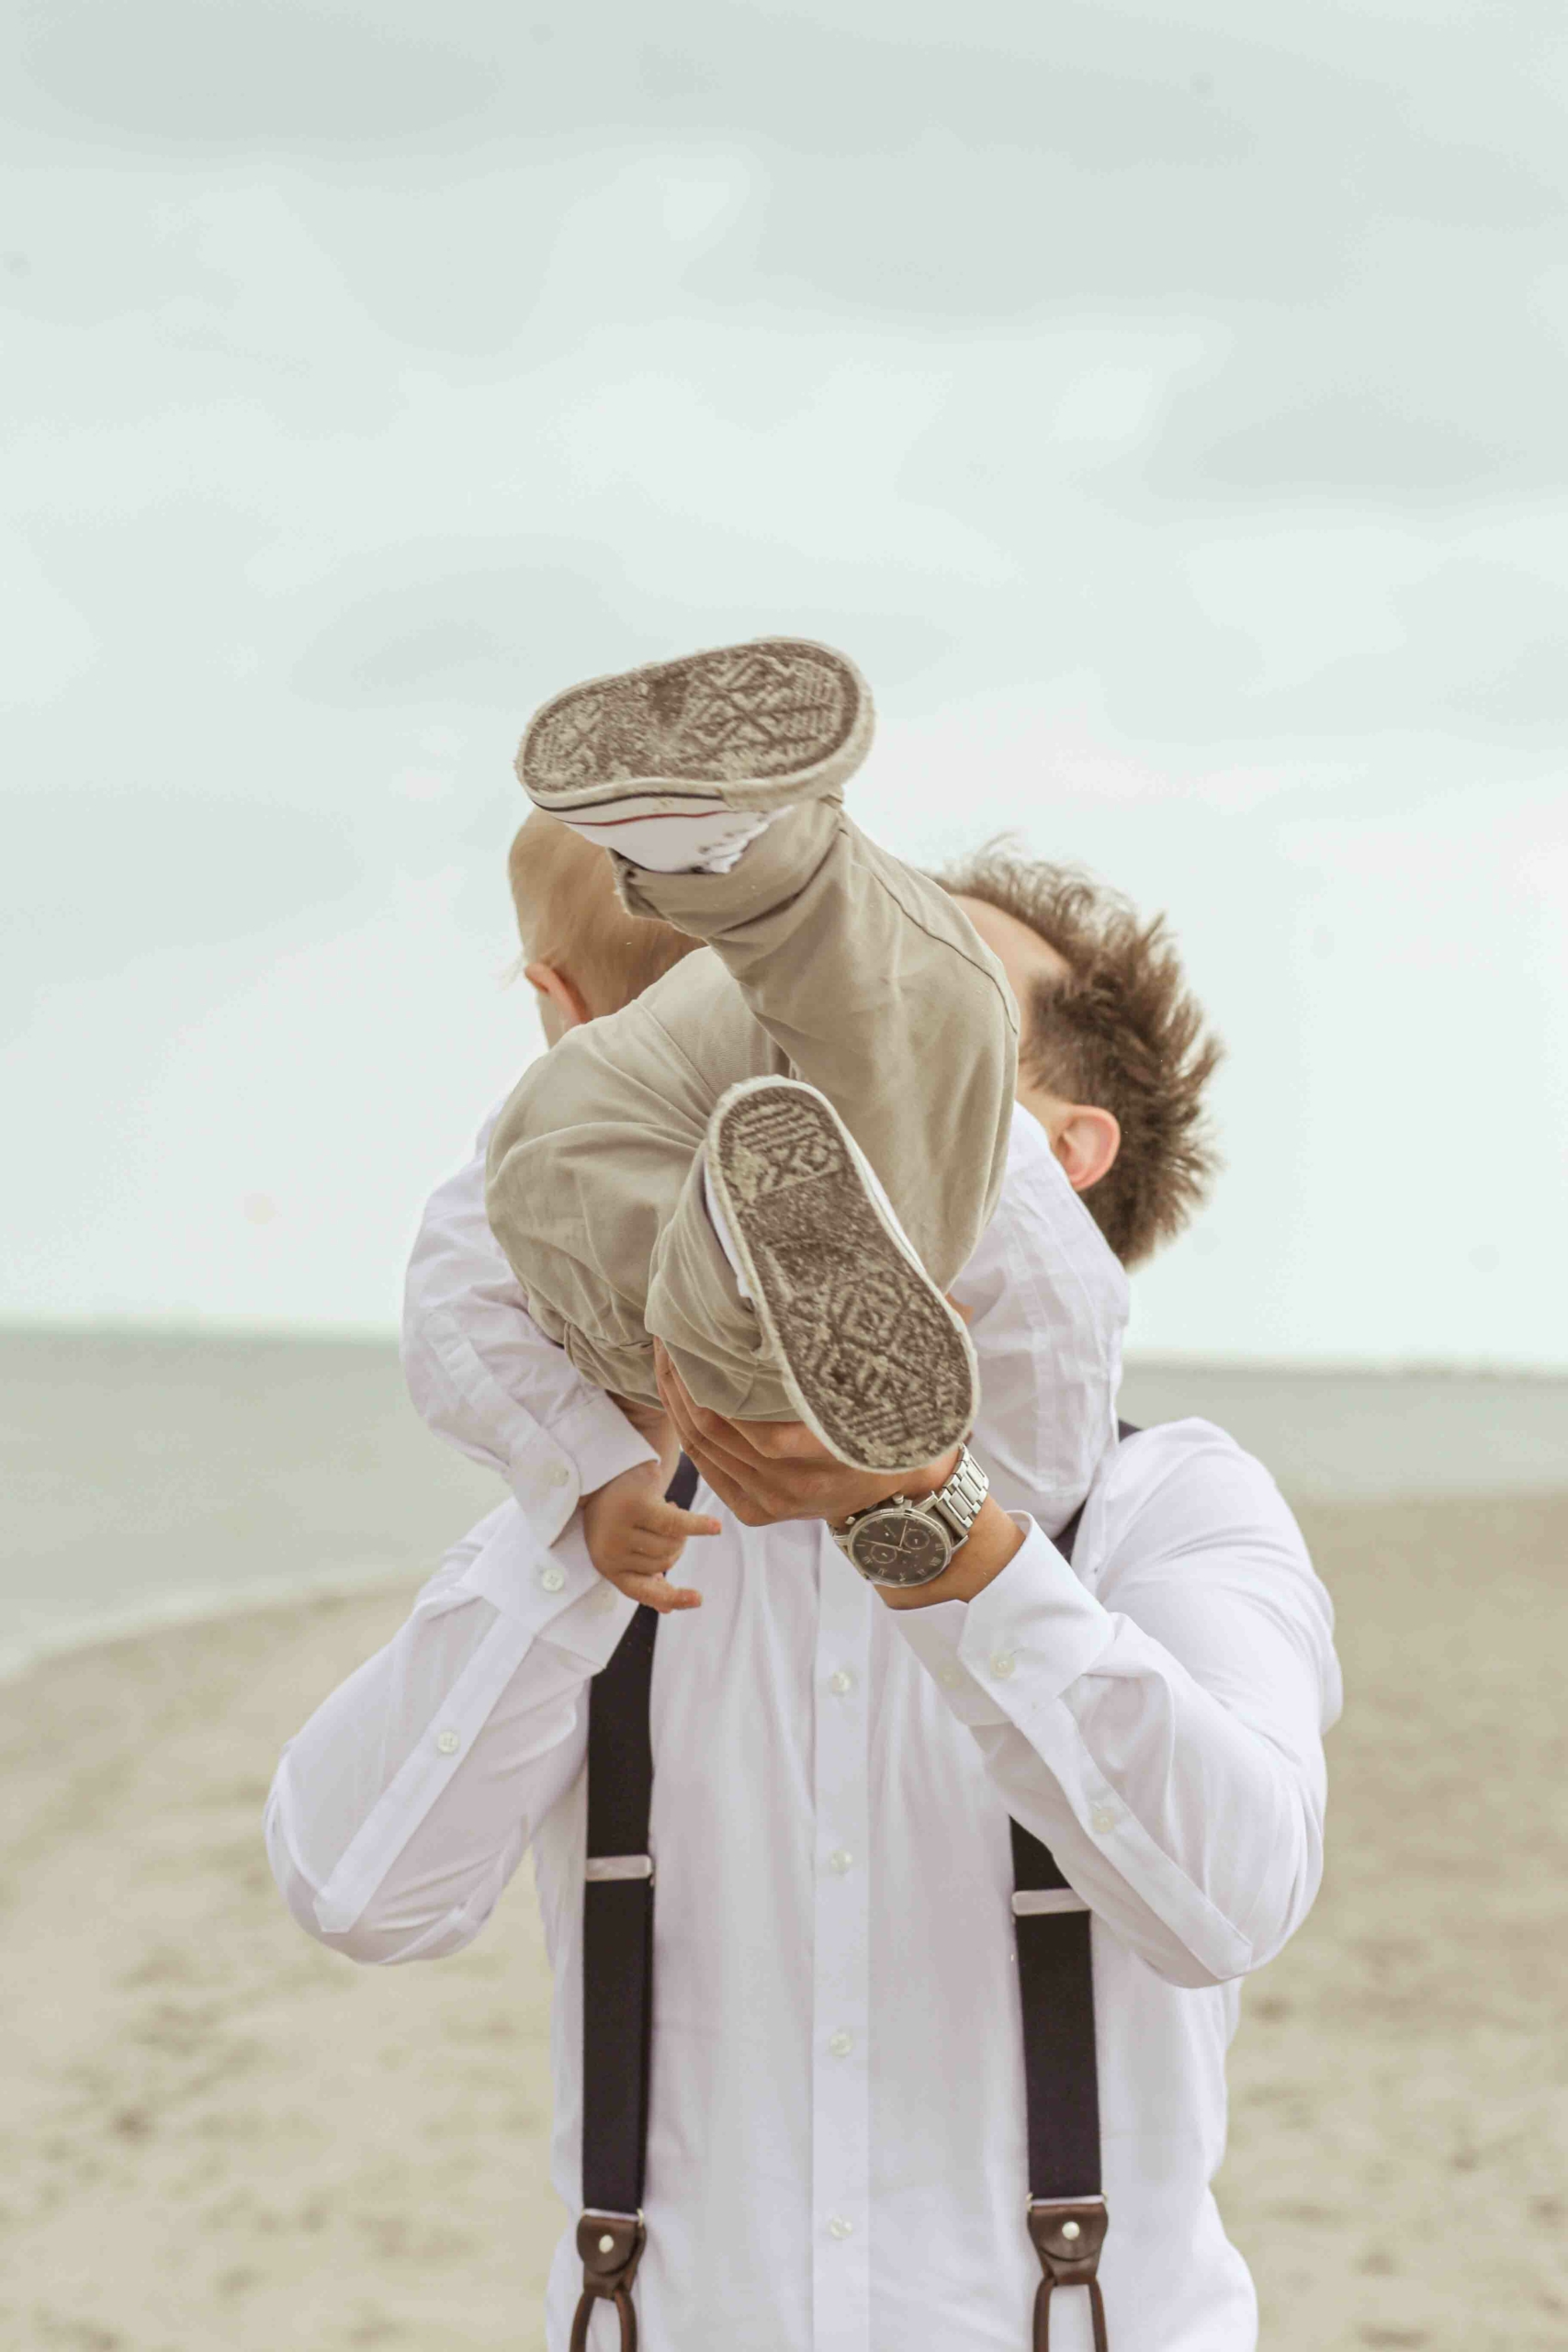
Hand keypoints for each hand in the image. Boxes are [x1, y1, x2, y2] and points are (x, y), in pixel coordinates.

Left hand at [582, 1448, 720, 1616]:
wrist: (600, 1469)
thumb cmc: (615, 1514)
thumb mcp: (621, 1547)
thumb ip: (643, 1575)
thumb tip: (668, 1610)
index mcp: (606, 1566)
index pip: (641, 1591)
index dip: (672, 1598)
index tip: (699, 1599)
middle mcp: (609, 1551)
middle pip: (665, 1561)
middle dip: (674, 1544)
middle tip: (666, 1522)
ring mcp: (620, 1529)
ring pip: (672, 1542)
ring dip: (679, 1528)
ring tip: (667, 1509)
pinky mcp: (636, 1507)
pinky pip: (677, 1523)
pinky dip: (698, 1525)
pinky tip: (716, 1526)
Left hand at [653, 1340, 957, 1528]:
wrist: (899, 1494)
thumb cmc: (892, 1426)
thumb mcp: (892, 1389)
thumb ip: (871, 1350)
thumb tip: (867, 1290)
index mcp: (833, 1457)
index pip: (762, 1434)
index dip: (721, 1390)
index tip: (702, 1343)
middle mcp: (797, 1489)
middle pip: (719, 1436)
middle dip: (686, 1386)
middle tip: (670, 1340)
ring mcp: (773, 1504)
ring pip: (706, 1451)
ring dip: (678, 1405)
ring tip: (666, 1360)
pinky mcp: (755, 1512)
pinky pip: (707, 1470)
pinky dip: (688, 1432)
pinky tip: (677, 1399)